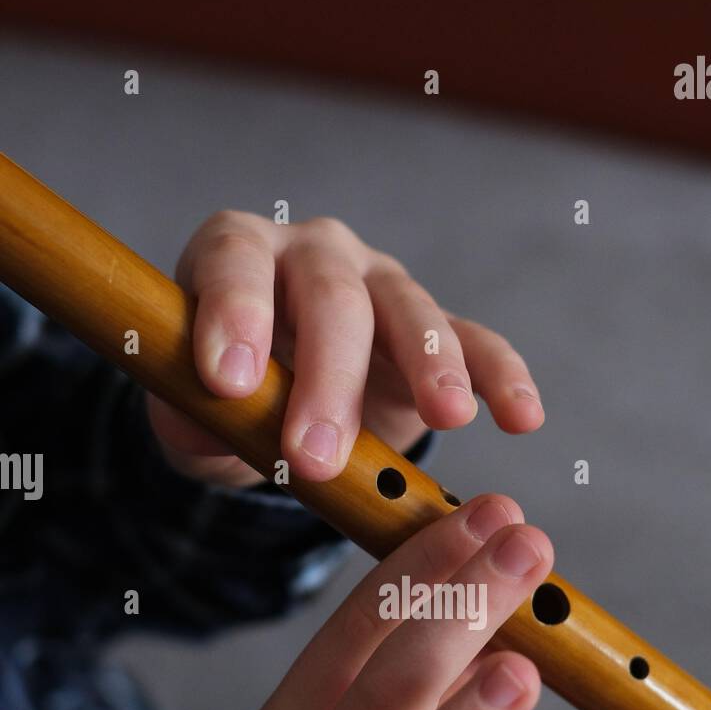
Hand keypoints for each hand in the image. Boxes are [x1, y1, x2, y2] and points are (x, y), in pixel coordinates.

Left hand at [147, 212, 544, 486]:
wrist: (281, 404)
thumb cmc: (227, 398)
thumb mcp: (189, 410)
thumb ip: (187, 412)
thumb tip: (204, 420)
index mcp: (238, 254)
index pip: (235, 264)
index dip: (234, 314)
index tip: (229, 383)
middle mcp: (314, 255)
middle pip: (331, 297)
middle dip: (326, 377)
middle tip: (313, 455)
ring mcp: (383, 286)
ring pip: (410, 312)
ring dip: (431, 366)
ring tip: (446, 416)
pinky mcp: (439, 332)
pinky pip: (478, 342)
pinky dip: (502, 376)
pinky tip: (523, 416)